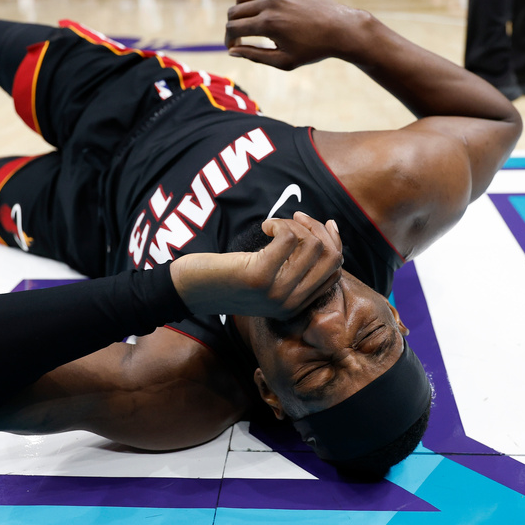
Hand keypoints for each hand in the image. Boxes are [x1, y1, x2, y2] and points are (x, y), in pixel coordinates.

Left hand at [170, 212, 343, 319]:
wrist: (189, 291)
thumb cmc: (227, 277)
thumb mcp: (267, 275)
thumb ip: (294, 265)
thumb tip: (329, 230)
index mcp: (296, 306)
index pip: (336, 270)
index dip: (334, 242)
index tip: (320, 224)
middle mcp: (290, 304)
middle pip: (331, 258)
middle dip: (318, 230)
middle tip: (296, 218)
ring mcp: (276, 293)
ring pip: (312, 246)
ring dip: (295, 225)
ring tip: (273, 225)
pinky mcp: (259, 277)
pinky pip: (288, 239)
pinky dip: (280, 224)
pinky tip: (265, 227)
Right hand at [225, 0, 366, 69]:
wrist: (340, 28)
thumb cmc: (312, 49)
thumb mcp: (283, 61)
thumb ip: (254, 56)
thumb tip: (232, 51)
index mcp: (268, 24)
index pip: (233, 28)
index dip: (229, 39)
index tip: (233, 47)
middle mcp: (270, 2)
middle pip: (234, 10)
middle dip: (232, 25)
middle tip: (240, 37)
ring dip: (242, 11)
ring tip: (251, 24)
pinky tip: (266, 12)